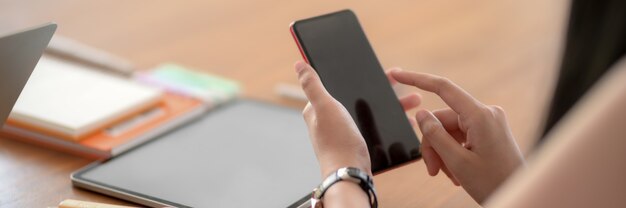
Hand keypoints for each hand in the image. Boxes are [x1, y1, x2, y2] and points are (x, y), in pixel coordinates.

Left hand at [293, 61, 421, 206]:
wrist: (350, 175)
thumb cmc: (336, 143)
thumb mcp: (324, 107)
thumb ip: (312, 85)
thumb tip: (299, 65)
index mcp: (319, 109)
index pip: (339, 85)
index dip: (360, 76)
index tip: (383, 71)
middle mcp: (330, 120)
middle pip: (359, 98)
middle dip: (383, 91)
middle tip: (403, 85)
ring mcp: (345, 133)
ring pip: (371, 112)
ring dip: (393, 106)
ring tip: (413, 101)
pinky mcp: (358, 144)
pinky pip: (377, 128)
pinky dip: (391, 123)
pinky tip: (406, 121)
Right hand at [390, 69, 524, 202]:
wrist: (518, 194)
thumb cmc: (493, 182)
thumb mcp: (457, 162)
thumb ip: (435, 135)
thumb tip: (421, 114)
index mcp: (480, 116)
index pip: (443, 88)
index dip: (417, 79)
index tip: (397, 74)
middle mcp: (486, 113)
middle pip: (443, 120)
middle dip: (433, 144)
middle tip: (432, 170)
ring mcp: (488, 122)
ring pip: (449, 131)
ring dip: (443, 153)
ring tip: (448, 175)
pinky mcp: (489, 132)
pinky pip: (461, 136)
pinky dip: (453, 153)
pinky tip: (457, 173)